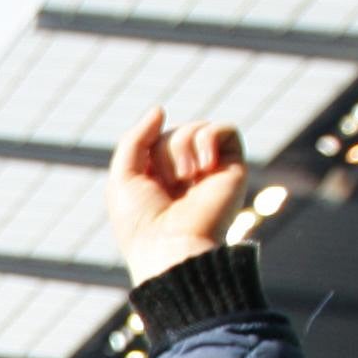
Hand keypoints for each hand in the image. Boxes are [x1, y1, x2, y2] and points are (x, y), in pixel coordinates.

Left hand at [108, 110, 249, 288]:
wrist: (173, 248)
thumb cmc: (142, 223)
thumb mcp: (123, 176)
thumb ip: (135, 138)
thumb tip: (160, 108)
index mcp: (160, 177)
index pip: (154, 139)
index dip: (146, 150)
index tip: (147, 181)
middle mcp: (188, 173)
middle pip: (173, 131)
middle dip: (163, 150)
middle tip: (168, 183)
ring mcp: (212, 170)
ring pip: (196, 128)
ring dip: (181, 147)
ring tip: (185, 178)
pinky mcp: (234, 169)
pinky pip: (225, 129)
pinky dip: (209, 139)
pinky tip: (203, 167)